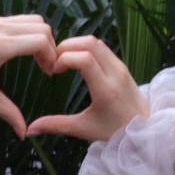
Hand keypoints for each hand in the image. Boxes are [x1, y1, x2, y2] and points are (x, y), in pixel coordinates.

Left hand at [0, 15, 57, 138]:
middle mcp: (0, 28)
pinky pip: (19, 20)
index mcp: (0, 46)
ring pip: (32, 20)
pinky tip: (19, 52)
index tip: (48, 74)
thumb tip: (23, 134)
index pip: (41, 40)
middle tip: (44, 69)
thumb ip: (6, 111)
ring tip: (35, 60)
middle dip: (50, 47)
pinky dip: (28, 32)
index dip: (51, 57)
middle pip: (42, 27)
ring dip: (40, 38)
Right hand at [24, 35, 146, 142]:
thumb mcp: (83, 129)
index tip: (53, 71)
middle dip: (67, 47)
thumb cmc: (114, 132)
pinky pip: (102, 48)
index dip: (63, 58)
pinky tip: (76, 61)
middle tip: (54, 61)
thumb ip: (56, 126)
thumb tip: (30, 130)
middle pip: (89, 43)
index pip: (83, 59)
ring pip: (96, 42)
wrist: (144, 130)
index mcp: (105, 89)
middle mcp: (115, 73)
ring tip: (63, 59)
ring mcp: (121, 67)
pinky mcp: (122, 65)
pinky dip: (86, 48)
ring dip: (76, 45)